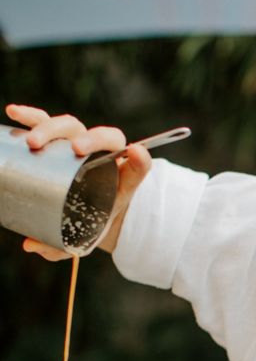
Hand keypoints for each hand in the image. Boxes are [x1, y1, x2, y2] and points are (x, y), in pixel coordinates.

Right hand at [5, 103, 152, 259]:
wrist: (86, 209)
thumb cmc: (89, 220)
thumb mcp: (83, 236)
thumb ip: (61, 247)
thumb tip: (30, 245)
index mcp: (119, 170)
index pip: (135, 161)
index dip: (136, 156)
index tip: (133, 151)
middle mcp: (98, 151)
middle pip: (97, 135)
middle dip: (88, 138)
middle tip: (74, 149)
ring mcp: (75, 142)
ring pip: (68, 126)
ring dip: (51, 128)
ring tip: (33, 142)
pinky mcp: (54, 140)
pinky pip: (43, 121)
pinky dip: (30, 115)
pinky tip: (13, 112)